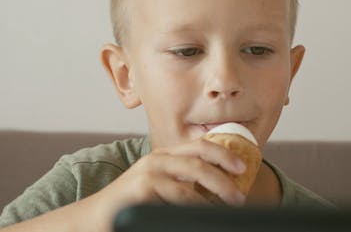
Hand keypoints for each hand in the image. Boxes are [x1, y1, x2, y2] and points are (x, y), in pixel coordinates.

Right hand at [91, 139, 246, 229]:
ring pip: (193, 172)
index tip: (242, 165)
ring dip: (218, 187)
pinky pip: (179, 194)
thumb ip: (182, 185)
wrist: (95, 219)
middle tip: (241, 189)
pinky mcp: (143, 186)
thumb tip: (216, 193)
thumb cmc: (131, 205)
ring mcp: (150, 170)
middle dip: (226, 169)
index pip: (199, 146)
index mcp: (165, 156)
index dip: (223, 153)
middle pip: (199, 156)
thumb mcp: (160, 189)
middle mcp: (158, 158)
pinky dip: (197, 203)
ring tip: (232, 202)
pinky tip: (206, 212)